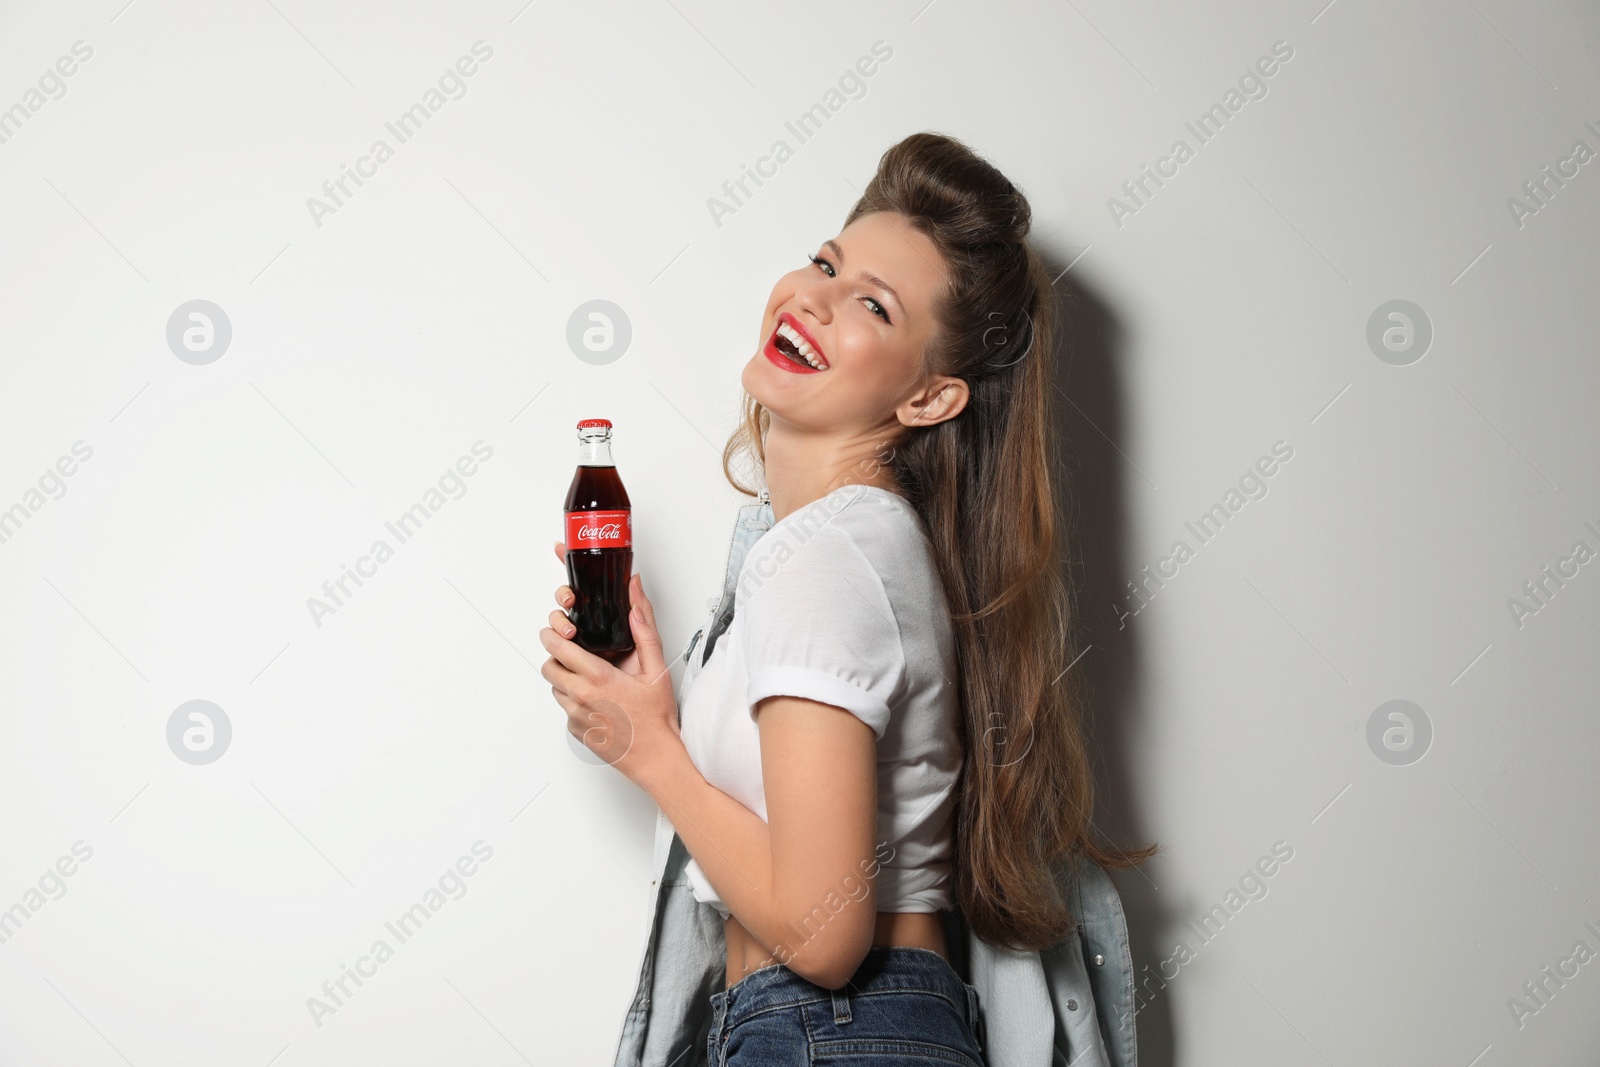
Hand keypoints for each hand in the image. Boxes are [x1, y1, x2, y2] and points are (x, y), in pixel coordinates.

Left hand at [542, 541, 682, 786]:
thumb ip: (644, 630)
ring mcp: (575, 717)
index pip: (558, 648)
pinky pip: (565, 709)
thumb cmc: (656, 718)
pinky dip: (575, 701)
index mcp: (598, 677)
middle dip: (556, 656)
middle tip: (572, 653)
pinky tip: (599, 702)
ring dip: (566, 680)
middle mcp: (580, 697)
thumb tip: (637, 599)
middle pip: (548, 667)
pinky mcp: (575, 732)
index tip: (555, 630)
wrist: (655, 757)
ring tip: (590, 679)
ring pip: (555, 688)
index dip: (552, 634)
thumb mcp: (656, 670)